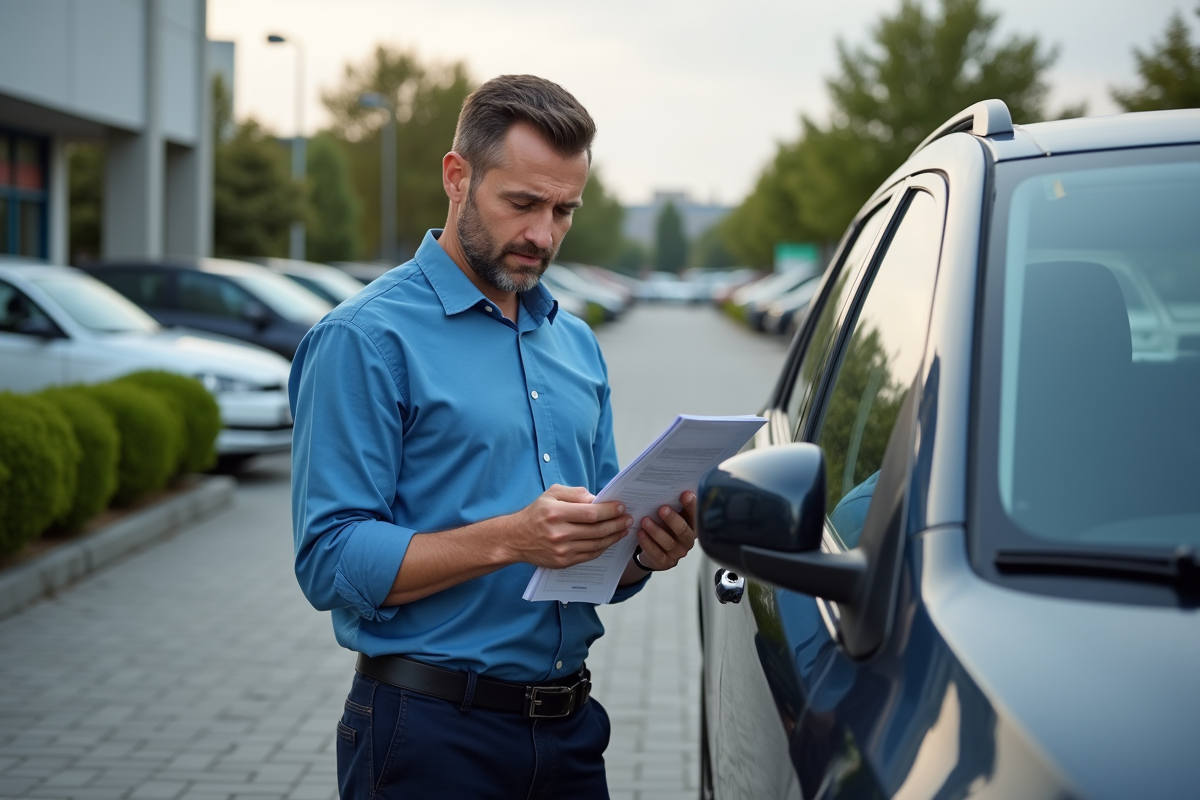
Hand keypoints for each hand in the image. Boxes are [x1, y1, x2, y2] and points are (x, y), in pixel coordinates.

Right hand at [504, 484, 633, 569]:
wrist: (516, 538)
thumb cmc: (536, 513)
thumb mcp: (551, 494)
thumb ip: (575, 494)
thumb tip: (596, 499)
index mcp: (556, 513)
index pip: (591, 513)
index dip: (609, 510)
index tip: (621, 507)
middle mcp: (559, 533)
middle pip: (596, 530)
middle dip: (616, 524)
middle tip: (628, 518)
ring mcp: (562, 550)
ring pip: (596, 544)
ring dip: (613, 537)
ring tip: (623, 529)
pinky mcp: (563, 562)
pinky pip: (589, 555)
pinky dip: (602, 547)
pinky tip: (610, 540)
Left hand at [632, 490, 697, 570]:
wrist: (654, 551)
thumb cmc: (663, 527)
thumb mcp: (669, 516)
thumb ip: (672, 504)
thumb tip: (667, 485)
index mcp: (692, 526)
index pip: (696, 515)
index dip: (692, 505)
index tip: (685, 493)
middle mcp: (687, 540)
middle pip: (684, 531)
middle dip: (673, 519)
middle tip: (662, 509)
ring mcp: (677, 553)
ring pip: (669, 542)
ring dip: (656, 531)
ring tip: (645, 520)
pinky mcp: (664, 562)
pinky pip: (656, 553)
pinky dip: (647, 543)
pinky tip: (640, 533)